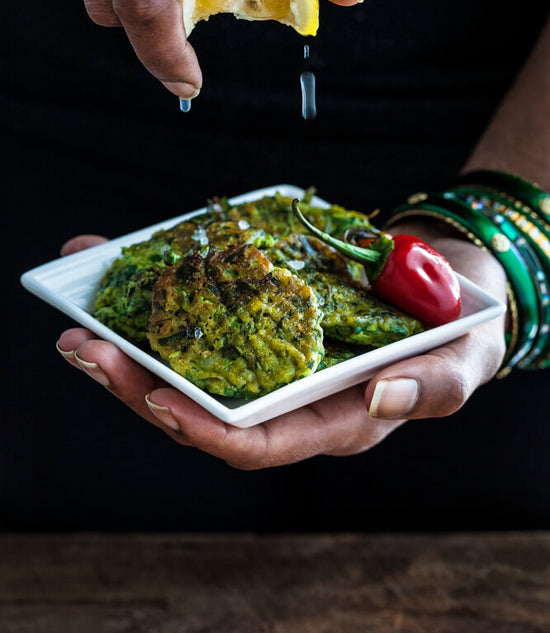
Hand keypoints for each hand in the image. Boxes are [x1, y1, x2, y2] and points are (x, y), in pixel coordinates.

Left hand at [56, 227, 506, 468]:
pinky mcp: (259, 310)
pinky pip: (202, 306)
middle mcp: (286, 393)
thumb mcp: (459, 363)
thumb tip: (381, 398)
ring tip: (80, 312)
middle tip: (86, 347)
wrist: (447, 287)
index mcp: (328, 419)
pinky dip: (157, 285)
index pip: (255, 442)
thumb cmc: (457, 334)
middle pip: (201, 403)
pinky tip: (114, 257)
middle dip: (138, 383)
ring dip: (131, 340)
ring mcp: (268, 351)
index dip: (204, 428)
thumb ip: (429, 387)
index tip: (158, 401)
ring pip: (189, 360)